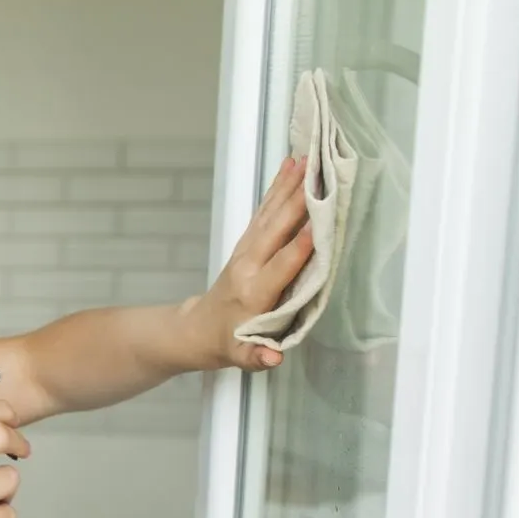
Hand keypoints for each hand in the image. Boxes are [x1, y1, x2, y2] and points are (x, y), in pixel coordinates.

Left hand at [183, 154, 315, 370]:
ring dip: (287, 186)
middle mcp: (249, 265)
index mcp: (254, 291)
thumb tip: (273, 359)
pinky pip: (264, 212)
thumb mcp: (241, 357)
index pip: (283, 264)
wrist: (196, 331)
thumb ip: (257, 356)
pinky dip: (277, 189)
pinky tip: (290, 169)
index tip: (322, 220)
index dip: (302, 244)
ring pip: (269, 214)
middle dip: (297, 201)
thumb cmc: (227, 343)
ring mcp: (246, 251)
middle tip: (319, 172)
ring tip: (306, 158)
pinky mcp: (246, 244)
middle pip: (276, 228)